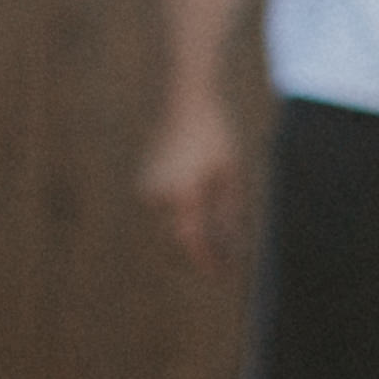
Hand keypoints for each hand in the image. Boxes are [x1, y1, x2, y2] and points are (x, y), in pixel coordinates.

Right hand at [137, 94, 245, 273]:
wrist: (189, 103)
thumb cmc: (218, 137)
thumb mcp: (231, 176)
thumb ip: (229, 213)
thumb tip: (231, 246)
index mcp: (181, 192)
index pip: (192, 239)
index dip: (206, 260)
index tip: (222, 275)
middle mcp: (158, 193)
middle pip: (180, 237)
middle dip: (203, 251)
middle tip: (227, 265)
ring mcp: (149, 187)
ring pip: (172, 224)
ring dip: (193, 235)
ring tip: (222, 241)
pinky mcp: (147, 181)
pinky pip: (166, 210)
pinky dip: (184, 218)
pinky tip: (205, 218)